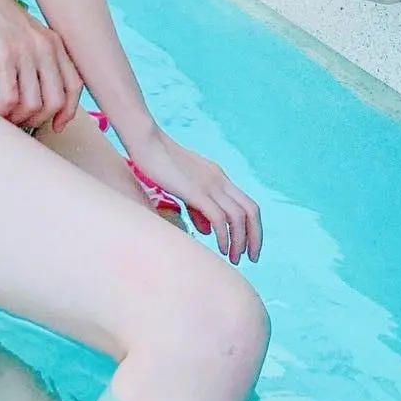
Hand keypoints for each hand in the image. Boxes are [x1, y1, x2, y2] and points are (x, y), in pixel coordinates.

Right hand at [0, 0, 83, 131]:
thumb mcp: (25, 33)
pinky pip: (10, 99)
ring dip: (17, 119)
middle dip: (38, 120)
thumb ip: (38, 56)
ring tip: (3, 118)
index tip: (55, 125)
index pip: (74, 86)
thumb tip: (37, 93)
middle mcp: (46, 48)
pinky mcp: (4, 57)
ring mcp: (26, 52)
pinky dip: (1, 113)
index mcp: (55, 43)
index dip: (67, 112)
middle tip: (19, 123)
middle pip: (55, 101)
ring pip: (33, 105)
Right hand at [132, 129, 261, 264]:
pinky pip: (219, 217)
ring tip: (234, 258)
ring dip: (240, 241)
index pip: (247, 204)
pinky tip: (219, 248)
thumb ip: (198, 208)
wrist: (146, 141)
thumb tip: (209, 231)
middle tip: (251, 258)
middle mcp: (220, 180)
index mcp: (219, 177)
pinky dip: (224, 236)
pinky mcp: (197, 191)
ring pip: (238, 217)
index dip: (252, 228)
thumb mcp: (184, 186)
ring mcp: (210, 185)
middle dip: (255, 237)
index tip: (248, 247)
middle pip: (251, 211)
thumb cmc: (158, 163)